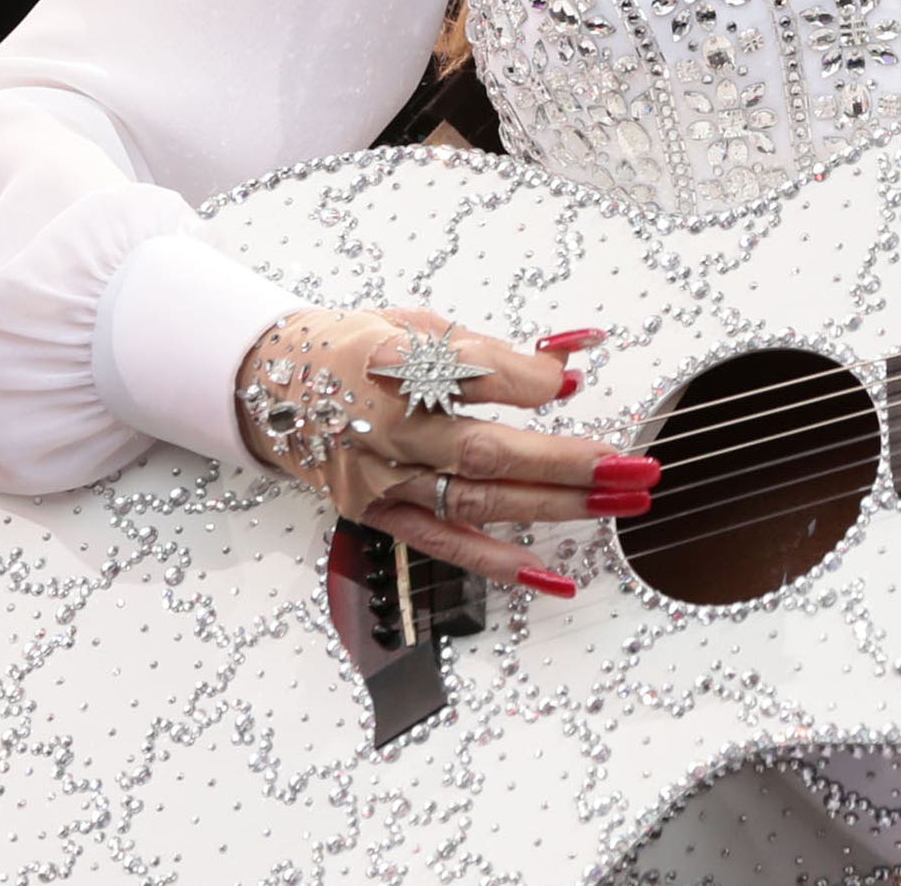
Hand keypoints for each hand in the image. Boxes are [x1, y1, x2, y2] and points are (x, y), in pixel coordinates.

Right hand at [233, 307, 650, 593]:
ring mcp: (382, 481)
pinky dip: (497, 563)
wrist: (265, 385)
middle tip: (634, 467)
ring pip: (478, 502)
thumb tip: (564, 370)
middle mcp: (388, 431)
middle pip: (490, 452)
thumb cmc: (349, 348)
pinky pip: (442, 544)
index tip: (575, 381)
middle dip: (571, 462)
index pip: (478, 375)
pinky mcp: (377, 514)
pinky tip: (549, 575)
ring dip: (556, 507)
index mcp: (393, 366)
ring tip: (618, 503)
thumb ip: (484, 350)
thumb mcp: (412, 323)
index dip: (533, 381)